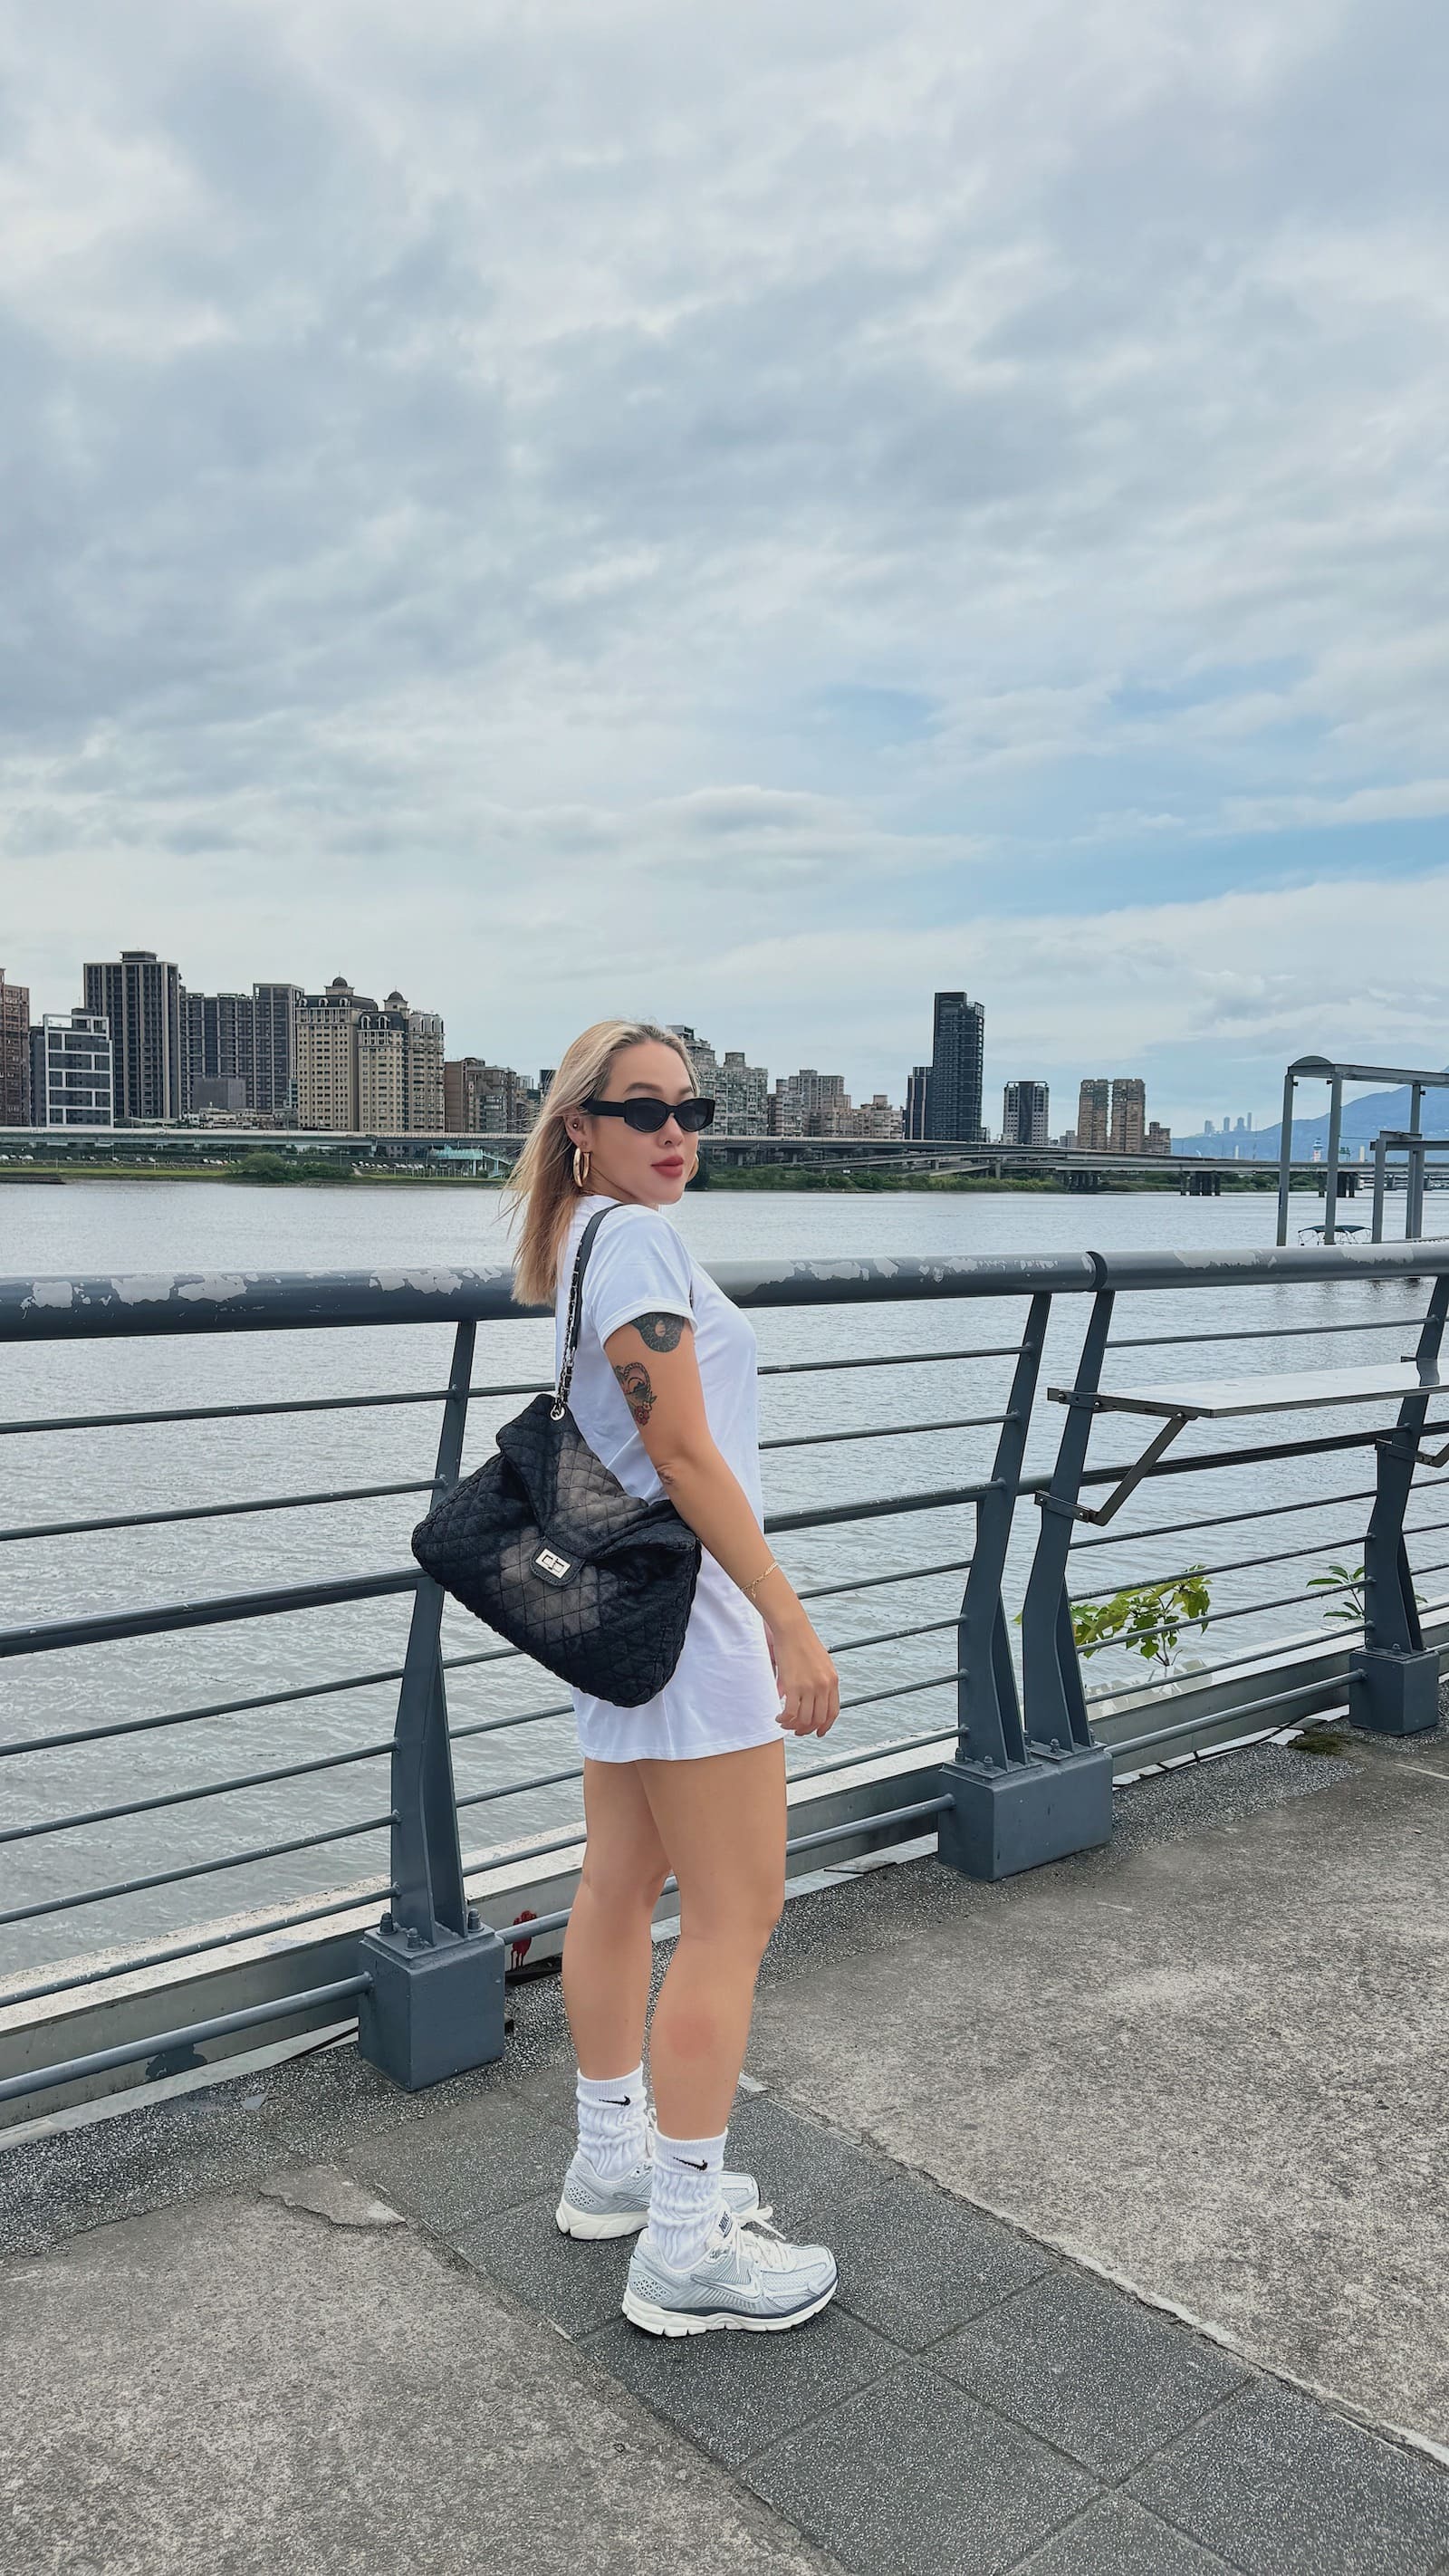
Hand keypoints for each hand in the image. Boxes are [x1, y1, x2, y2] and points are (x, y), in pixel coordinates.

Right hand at [765, 1613, 838, 1737]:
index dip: (825, 1726)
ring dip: (793, 1726)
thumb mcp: (819, 1663)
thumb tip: (804, 1698)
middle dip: (807, 1729)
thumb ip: (816, 1682)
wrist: (792, 1629)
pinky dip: (784, 1719)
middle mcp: (824, 1686)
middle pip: (819, 1718)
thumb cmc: (803, 1642)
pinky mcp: (794, 1686)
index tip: (818, 1732)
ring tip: (784, 1723)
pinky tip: (778, 1717)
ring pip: (804, 1718)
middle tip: (797, 1731)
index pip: (833, 1711)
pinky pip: (791, 1712)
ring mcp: (810, 1687)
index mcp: (832, 1680)